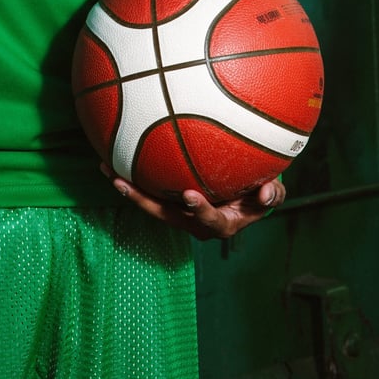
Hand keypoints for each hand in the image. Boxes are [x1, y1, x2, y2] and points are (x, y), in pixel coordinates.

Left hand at [100, 164, 284, 240]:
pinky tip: (114, 154)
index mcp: (220, 224)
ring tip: (106, 167)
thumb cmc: (260, 192)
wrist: (247, 196)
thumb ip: (272, 194)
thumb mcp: (272, 194)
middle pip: (164, 214)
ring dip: (128, 187)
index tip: (190, 195)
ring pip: (150, 202)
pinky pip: (150, 188)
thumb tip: (265, 193)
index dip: (199, 210)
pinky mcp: (170, 199)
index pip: (207, 220)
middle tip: (120, 182)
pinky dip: (133, 174)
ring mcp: (179, 211)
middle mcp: (194, 222)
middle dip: (140, 199)